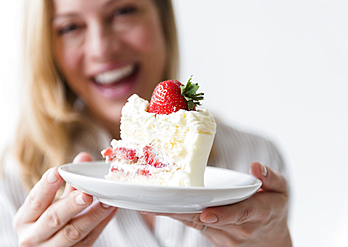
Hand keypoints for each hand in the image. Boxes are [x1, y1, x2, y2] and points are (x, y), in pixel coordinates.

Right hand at [13, 152, 117, 246]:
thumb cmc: (47, 221)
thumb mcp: (51, 202)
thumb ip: (68, 182)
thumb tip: (83, 158)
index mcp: (24, 219)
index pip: (34, 201)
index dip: (46, 187)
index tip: (57, 171)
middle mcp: (33, 236)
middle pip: (53, 219)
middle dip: (70, 205)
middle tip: (86, 194)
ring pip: (73, 232)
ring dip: (92, 216)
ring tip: (106, 202)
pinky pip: (88, 240)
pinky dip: (101, 224)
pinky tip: (111, 210)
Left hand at [142, 162, 291, 246]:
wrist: (270, 240)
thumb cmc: (274, 209)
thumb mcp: (281, 191)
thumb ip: (270, 178)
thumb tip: (256, 166)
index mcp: (258, 213)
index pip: (240, 214)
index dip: (223, 215)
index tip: (206, 213)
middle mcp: (238, 227)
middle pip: (207, 219)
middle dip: (182, 212)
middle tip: (158, 204)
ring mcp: (223, 234)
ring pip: (194, 223)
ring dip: (172, 214)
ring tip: (148, 204)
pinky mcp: (211, 234)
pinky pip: (191, 223)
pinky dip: (174, 215)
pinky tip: (155, 207)